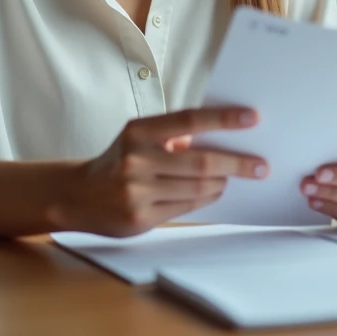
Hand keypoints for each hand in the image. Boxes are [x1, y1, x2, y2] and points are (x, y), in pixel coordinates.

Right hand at [57, 107, 267, 236]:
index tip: (252, 118)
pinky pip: (186, 207)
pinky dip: (206, 198)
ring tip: (233, 178)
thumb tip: (222, 136)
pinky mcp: (139, 218)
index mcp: (137, 131)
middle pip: (201, 162)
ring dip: (221, 183)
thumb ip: (172, 136)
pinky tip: (214, 191)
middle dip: (237, 163)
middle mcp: (136, 159)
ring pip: (197, 188)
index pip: (189, 121)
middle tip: (260, 165)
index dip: (223, 119)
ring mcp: (136, 191)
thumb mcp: (138, 138)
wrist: (77, 196)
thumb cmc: (118, 160)